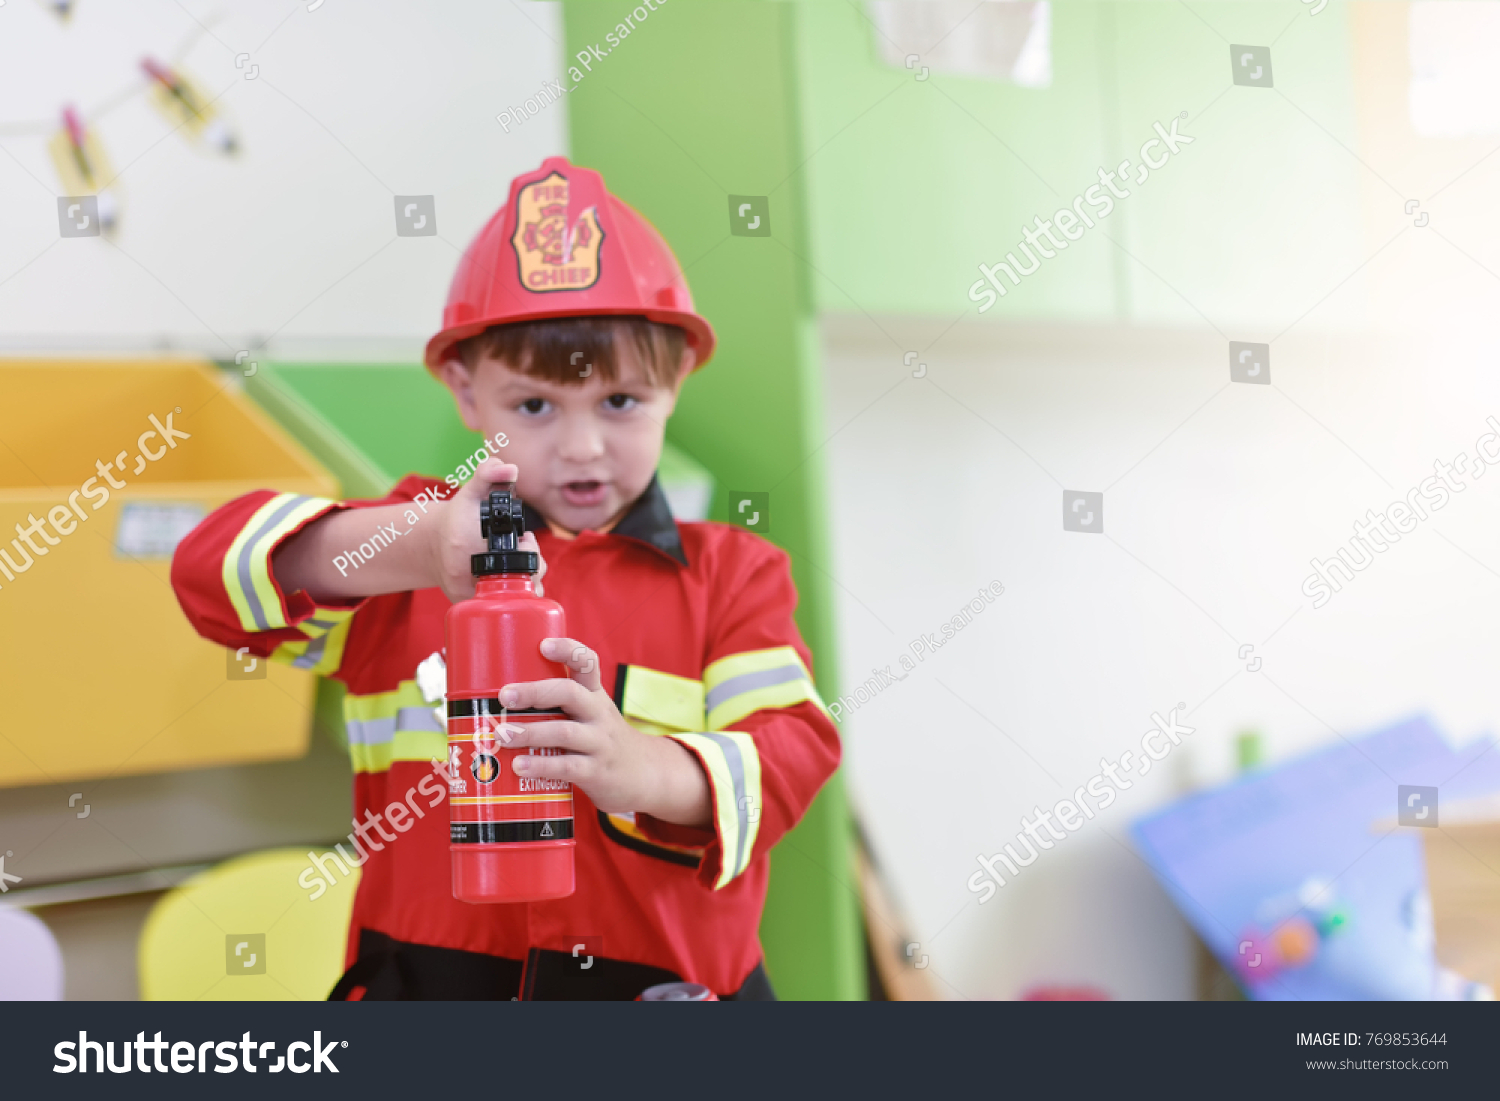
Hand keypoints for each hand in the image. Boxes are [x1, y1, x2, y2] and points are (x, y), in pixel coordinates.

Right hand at [427, 457, 547, 601]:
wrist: (432, 545)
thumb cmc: (458, 518)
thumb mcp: (471, 492)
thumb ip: (489, 474)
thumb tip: (510, 468)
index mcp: (463, 542)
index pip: (510, 555)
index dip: (529, 549)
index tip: (527, 539)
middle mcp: (461, 571)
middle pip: (517, 581)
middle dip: (532, 566)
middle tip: (526, 550)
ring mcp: (464, 592)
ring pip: (513, 600)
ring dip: (527, 585)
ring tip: (522, 567)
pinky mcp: (467, 605)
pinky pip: (501, 609)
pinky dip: (515, 599)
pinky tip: (517, 583)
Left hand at [497, 638, 711, 828]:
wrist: (645, 773)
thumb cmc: (602, 738)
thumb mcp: (590, 712)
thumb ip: (557, 704)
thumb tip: (498, 699)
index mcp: (594, 694)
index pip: (587, 662)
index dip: (568, 649)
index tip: (543, 645)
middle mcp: (598, 713)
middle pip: (570, 693)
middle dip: (535, 692)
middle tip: (505, 696)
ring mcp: (599, 742)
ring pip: (564, 732)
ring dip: (530, 732)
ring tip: (502, 735)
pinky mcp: (597, 772)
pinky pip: (568, 767)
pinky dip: (541, 766)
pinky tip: (519, 765)